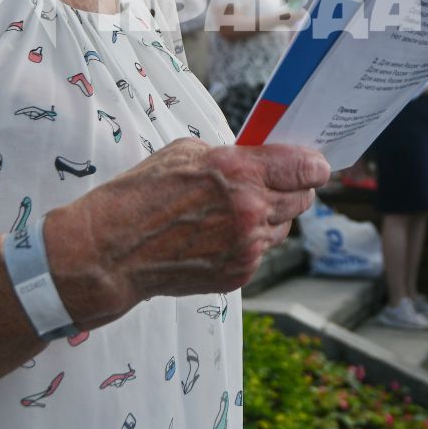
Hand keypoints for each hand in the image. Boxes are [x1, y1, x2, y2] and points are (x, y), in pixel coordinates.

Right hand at [50, 139, 327, 321]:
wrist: (111, 253)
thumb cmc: (139, 196)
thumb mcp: (183, 153)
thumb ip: (230, 156)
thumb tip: (258, 160)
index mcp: (238, 171)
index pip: (306, 168)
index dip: (315, 166)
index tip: (317, 166)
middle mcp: (249, 210)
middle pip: (303, 199)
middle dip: (294, 189)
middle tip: (277, 184)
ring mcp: (246, 247)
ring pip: (283, 228)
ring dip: (270, 217)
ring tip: (235, 212)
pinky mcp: (239, 274)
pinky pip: (261, 253)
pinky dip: (249, 243)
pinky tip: (218, 236)